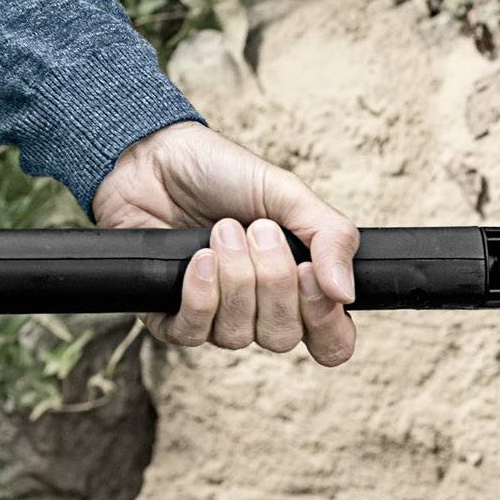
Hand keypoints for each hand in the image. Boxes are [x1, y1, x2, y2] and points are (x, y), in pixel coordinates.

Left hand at [91, 122, 359, 366]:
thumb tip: (345, 294)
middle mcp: (260, 310)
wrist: (154, 157)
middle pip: (282, 337)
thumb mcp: (289, 194)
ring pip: (238, 335)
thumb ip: (330, 238)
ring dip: (234, 278)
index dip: (327, 323)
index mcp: (299, 288)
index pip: (330, 341)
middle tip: (259, 230)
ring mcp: (215, 316)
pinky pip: (194, 332)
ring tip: (223, 231)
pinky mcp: (169, 316)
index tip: (311, 275)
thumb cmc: (223, 174)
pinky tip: (200, 257)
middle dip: (272, 281)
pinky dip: (201, 293)